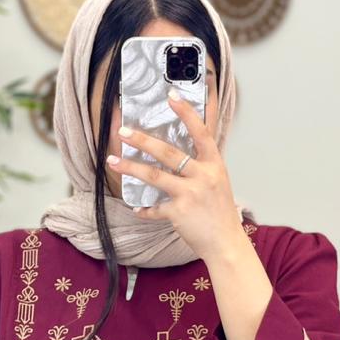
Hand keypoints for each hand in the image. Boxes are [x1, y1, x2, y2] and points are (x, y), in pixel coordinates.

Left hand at [106, 89, 244, 264]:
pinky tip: (136, 208)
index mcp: (214, 164)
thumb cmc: (220, 212)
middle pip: (168, 152)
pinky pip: (155, 208)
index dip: (186, 113)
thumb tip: (181, 150)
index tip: (171, 96)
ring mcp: (190, 194)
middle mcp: (203, 176)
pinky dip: (144, 209)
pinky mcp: (178, 213)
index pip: (200, 132)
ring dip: (131, 167)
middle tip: (124, 131)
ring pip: (154, 176)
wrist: (226, 243)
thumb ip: (202, 164)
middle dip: (142, 140)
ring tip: (113, 160)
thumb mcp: (218, 181)